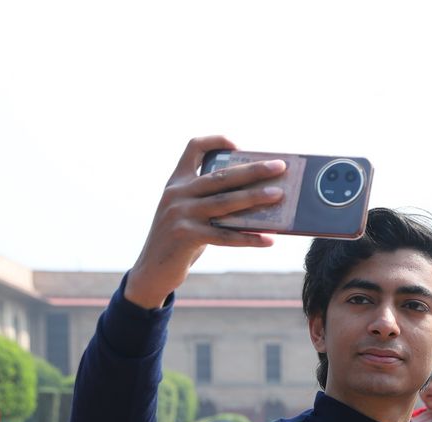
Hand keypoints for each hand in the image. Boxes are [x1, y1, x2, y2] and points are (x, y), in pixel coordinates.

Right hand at [125, 136, 286, 308]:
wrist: (152, 270)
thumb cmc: (179, 240)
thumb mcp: (188, 213)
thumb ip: (210, 202)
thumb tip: (256, 200)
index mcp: (177, 182)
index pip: (194, 148)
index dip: (216, 141)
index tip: (239, 146)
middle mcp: (177, 193)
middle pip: (222, 176)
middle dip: (254, 170)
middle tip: (280, 167)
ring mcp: (181, 214)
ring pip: (226, 202)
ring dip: (256, 198)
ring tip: (279, 196)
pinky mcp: (186, 236)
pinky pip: (225, 235)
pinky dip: (249, 238)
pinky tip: (268, 240)